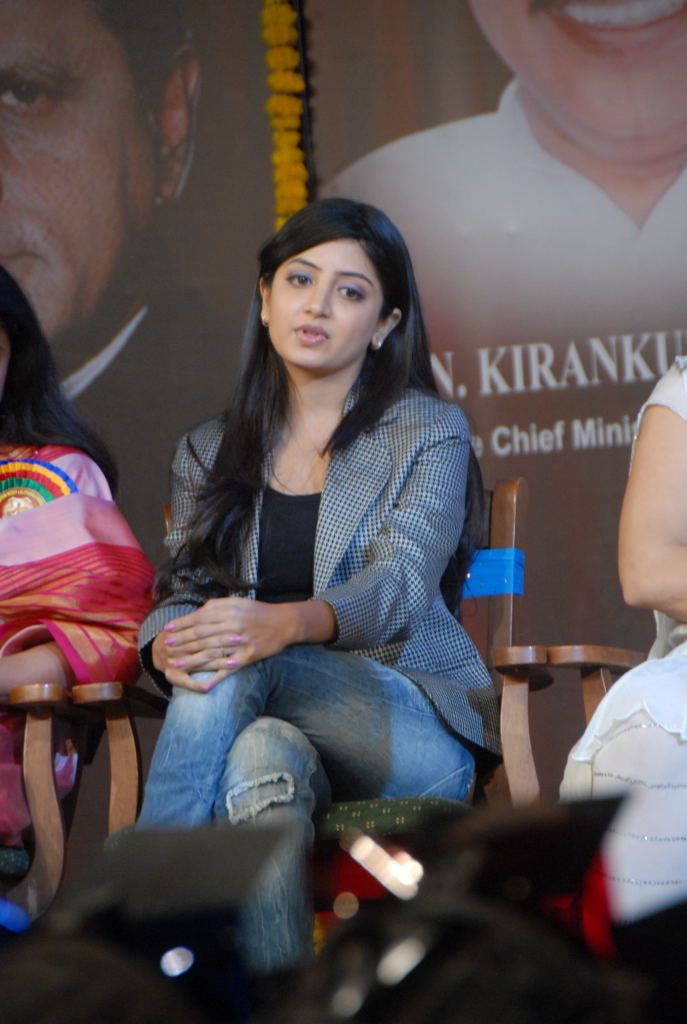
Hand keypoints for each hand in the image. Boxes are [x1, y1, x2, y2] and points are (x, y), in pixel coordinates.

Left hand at [152, 596, 298, 691]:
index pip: (199, 618)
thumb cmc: (257, 612)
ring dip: (191, 660)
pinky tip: (202, 683)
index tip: (167, 630)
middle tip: (166, 647)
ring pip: (211, 652)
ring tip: (175, 664)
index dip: (181, 625)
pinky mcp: (248, 656)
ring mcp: (240, 642)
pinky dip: (215, 676)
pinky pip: (228, 668)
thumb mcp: (237, 601)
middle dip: (181, 642)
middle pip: (202, 635)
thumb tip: (195, 613)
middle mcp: (232, 625)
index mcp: (228, 610)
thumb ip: (216, 606)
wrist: (284, 622)